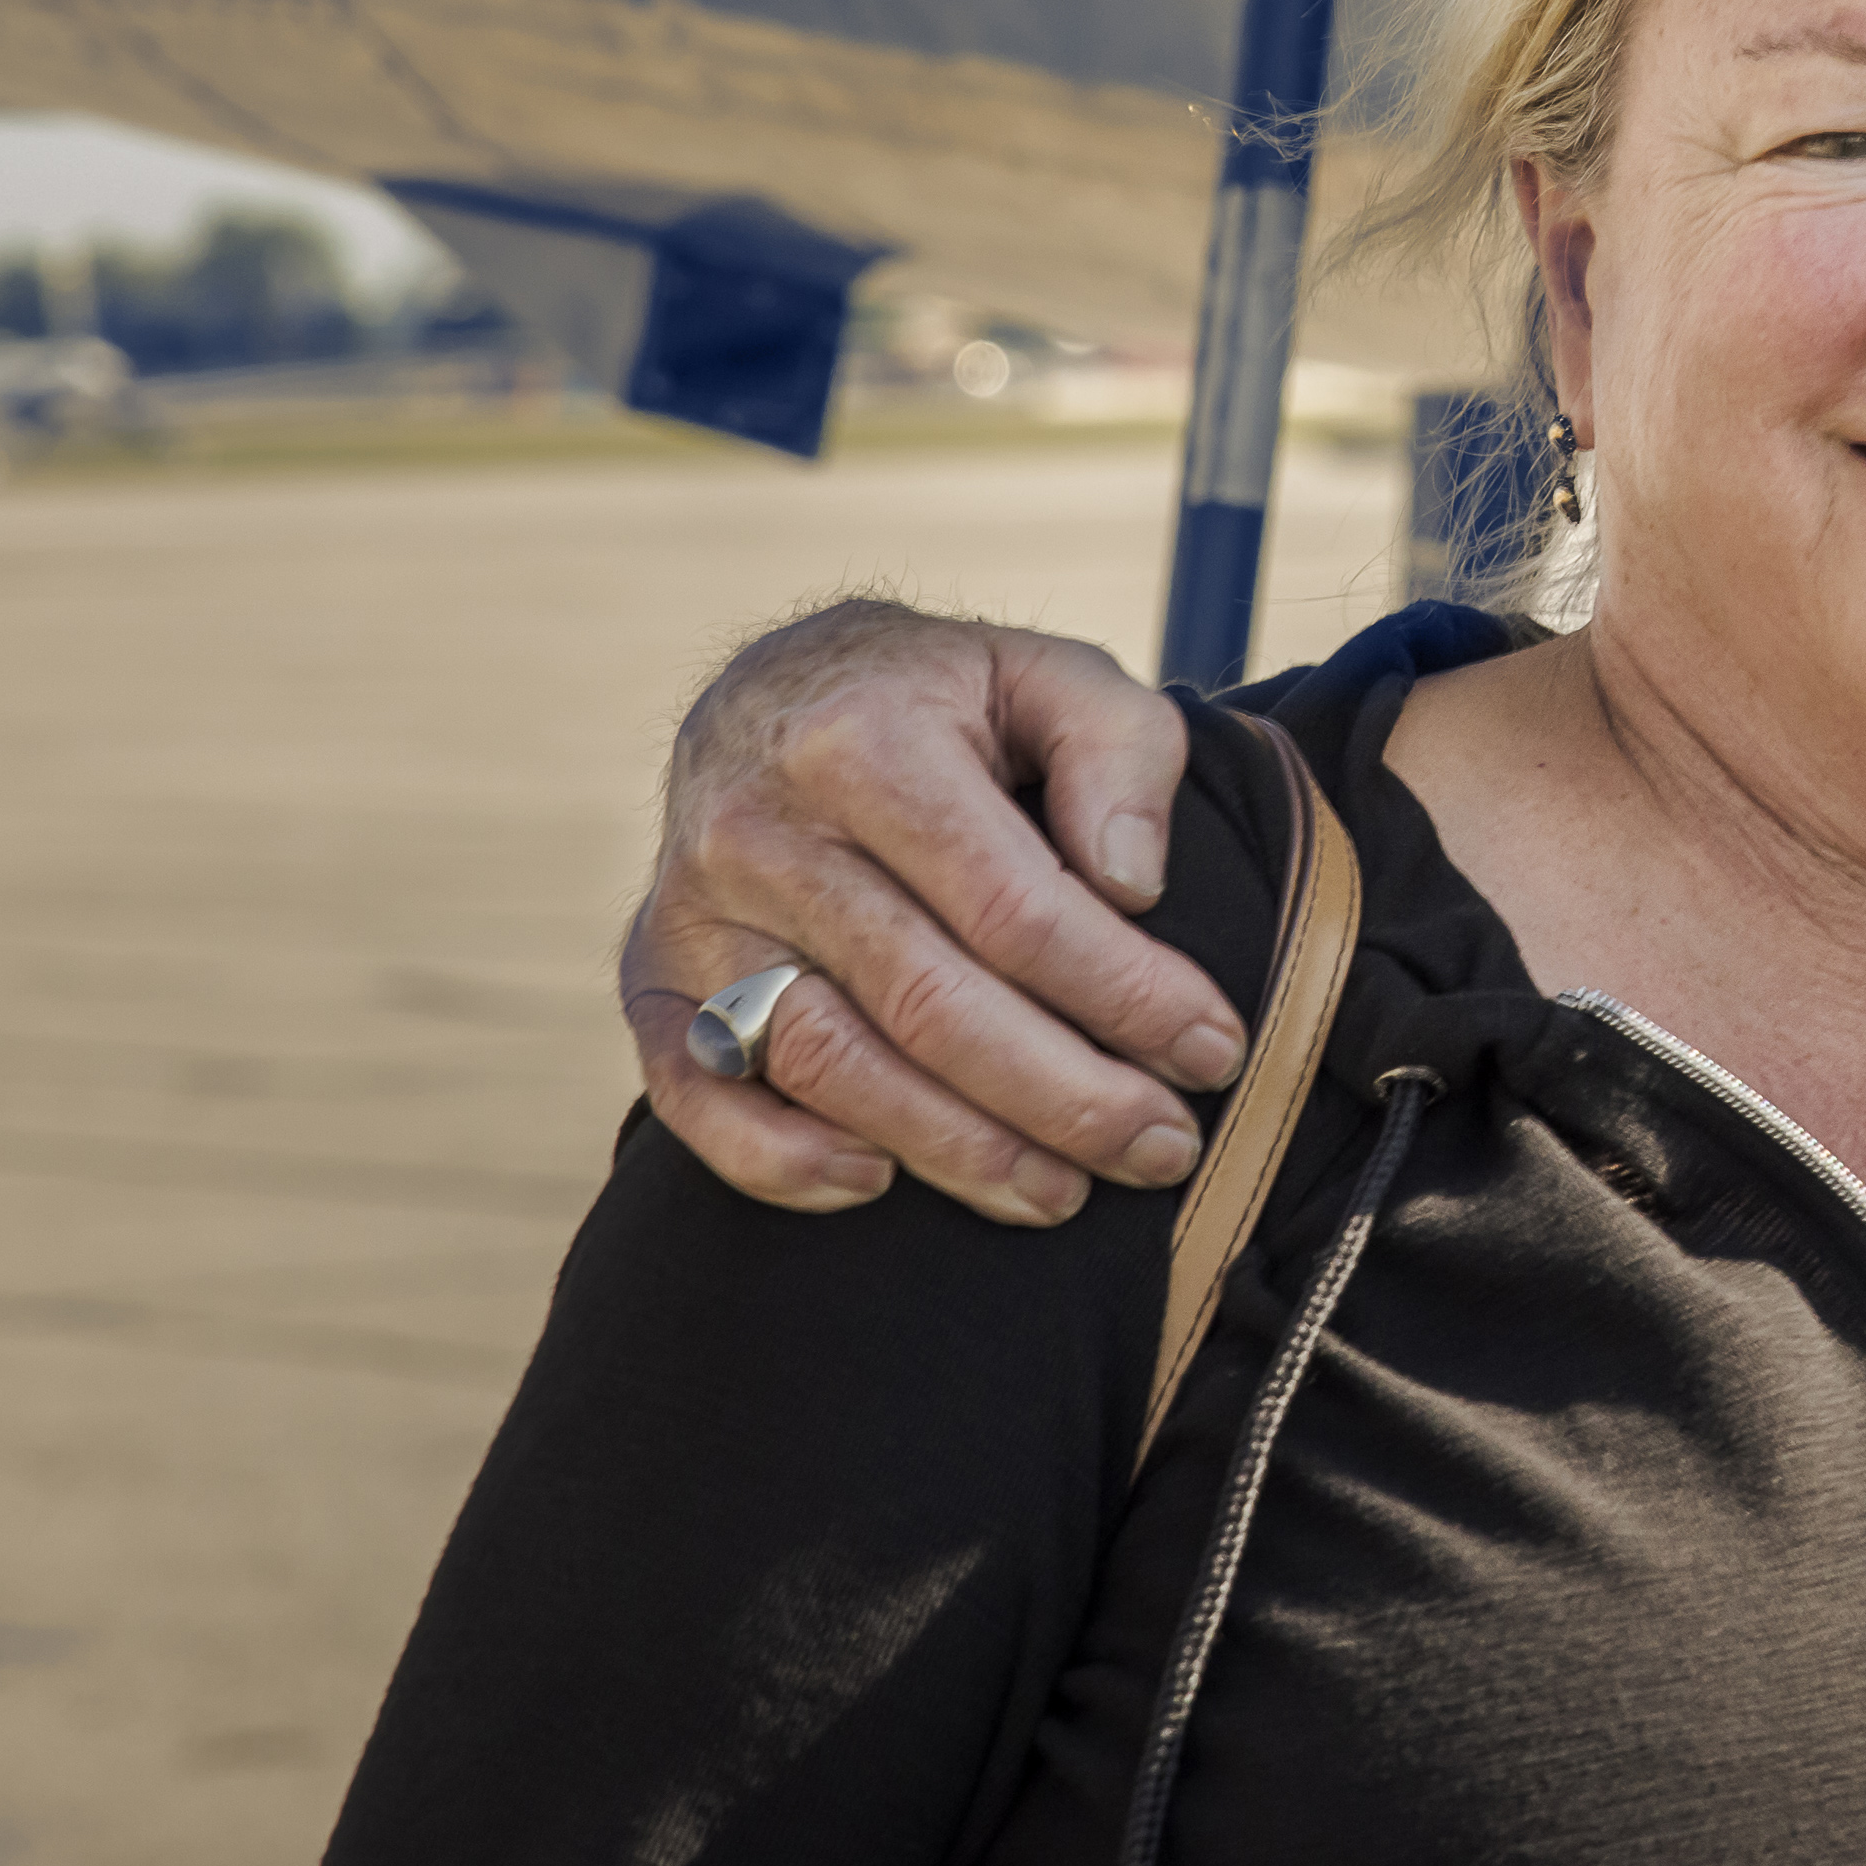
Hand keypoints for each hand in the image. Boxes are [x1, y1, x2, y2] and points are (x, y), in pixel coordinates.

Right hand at [619, 603, 1242, 1219]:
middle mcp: (759, 827)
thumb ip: (1119, 752)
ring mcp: (693, 913)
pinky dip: (779, 1159)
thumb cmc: (944, 702)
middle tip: (1164, 1149)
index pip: (1013, 906)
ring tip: (1064, 1192)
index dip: (1125, 994)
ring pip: (828, 1064)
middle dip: (1065, 1096)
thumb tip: (1134, 885)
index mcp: (864, 740)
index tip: (1213, 1051)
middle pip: (928, 1003)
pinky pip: (696, 1096)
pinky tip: (877, 1184)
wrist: (774, 692)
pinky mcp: (652, 980)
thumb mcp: (1049, 674)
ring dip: (956, 1149)